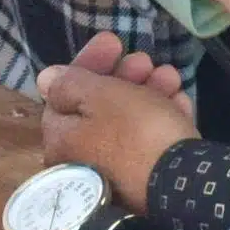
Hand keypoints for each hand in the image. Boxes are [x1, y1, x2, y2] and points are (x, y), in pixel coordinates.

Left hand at [41, 29, 197, 212]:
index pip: (65, 91)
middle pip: (98, 106)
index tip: (114, 41)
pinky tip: (181, 102)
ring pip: (128, 120)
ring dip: (148, 91)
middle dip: (124, 76)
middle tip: (146, 60)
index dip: (89, 61)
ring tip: (172, 76)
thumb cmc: (135, 131)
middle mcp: (82, 160)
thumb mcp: (100, 96)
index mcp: (62, 140)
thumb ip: (70, 83)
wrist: (184, 187)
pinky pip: (148, 141)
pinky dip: (162, 117)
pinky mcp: (145, 181)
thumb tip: (45, 79)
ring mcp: (115, 173)